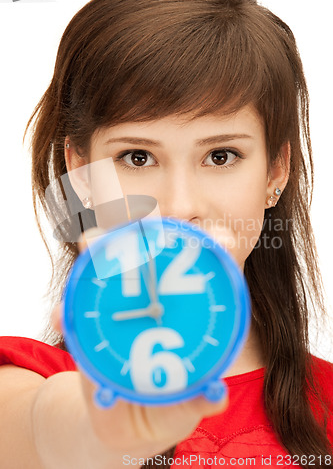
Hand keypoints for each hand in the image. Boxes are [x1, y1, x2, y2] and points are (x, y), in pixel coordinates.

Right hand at [51, 227, 228, 461]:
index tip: (221, 239)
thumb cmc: (163, 408)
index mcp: (185, 315)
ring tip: (92, 244)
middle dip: (146, 234)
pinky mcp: (88, 325)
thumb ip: (198, 402)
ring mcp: (119, 308)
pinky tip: (61, 316)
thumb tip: (216, 395)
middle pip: (152, 256)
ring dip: (99, 254)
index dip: (215, 247)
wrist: (123, 421)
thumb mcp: (182, 408)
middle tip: (143, 224)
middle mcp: (153, 302)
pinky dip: (66, 311)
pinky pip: (74, 313)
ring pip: (109, 272)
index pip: (205, 270)